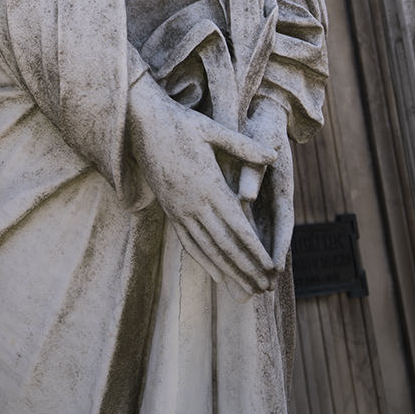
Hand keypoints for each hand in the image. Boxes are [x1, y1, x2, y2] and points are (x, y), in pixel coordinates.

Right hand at [128, 73, 276, 294]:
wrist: (140, 125)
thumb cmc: (180, 123)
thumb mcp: (213, 129)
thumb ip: (244, 145)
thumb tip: (274, 154)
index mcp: (207, 185)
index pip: (236, 226)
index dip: (254, 250)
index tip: (271, 268)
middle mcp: (192, 203)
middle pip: (224, 245)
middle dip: (246, 269)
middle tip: (266, 288)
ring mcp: (178, 210)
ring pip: (206, 249)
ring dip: (228, 272)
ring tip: (247, 290)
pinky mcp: (169, 210)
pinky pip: (189, 242)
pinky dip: (205, 261)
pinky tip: (218, 275)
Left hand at [245, 96, 293, 270]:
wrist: (264, 111)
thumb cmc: (261, 123)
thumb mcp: (261, 138)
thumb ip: (251, 167)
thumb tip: (246, 195)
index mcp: (282, 182)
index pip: (283, 220)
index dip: (280, 244)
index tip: (276, 266)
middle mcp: (278, 194)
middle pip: (275, 234)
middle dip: (270, 261)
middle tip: (265, 287)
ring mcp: (269, 196)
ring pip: (264, 232)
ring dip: (258, 256)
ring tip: (252, 284)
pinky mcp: (258, 194)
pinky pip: (252, 222)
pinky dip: (246, 241)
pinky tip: (236, 257)